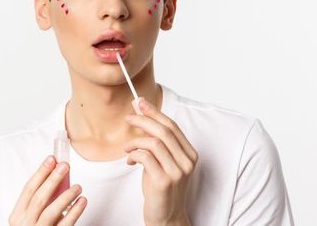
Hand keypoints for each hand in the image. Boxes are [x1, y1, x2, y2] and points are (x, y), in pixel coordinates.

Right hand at [8, 155, 86, 225]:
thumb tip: (56, 175)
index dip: (41, 172)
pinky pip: (65, 225)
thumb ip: (40, 200)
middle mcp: (25, 224)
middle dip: (53, 180)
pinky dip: (74, 212)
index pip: (28, 189)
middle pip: (39, 198)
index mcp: (17, 215)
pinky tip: (82, 201)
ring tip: (78, 186)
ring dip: (65, 196)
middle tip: (65, 166)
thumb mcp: (30, 215)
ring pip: (51, 212)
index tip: (52, 159)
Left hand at [123, 97, 197, 225]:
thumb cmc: (160, 188)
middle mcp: (187, 161)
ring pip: (153, 142)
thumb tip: (141, 114)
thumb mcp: (161, 162)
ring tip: (126, 148)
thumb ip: (155, 141)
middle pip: (163, 131)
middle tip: (129, 117)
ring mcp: (177, 171)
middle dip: (143, 119)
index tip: (140, 102)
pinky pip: (145, 157)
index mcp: (189, 154)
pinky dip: (133, 155)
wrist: (166, 217)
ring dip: (135, 141)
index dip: (155, 112)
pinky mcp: (164, 181)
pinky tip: (130, 160)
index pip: (172, 126)